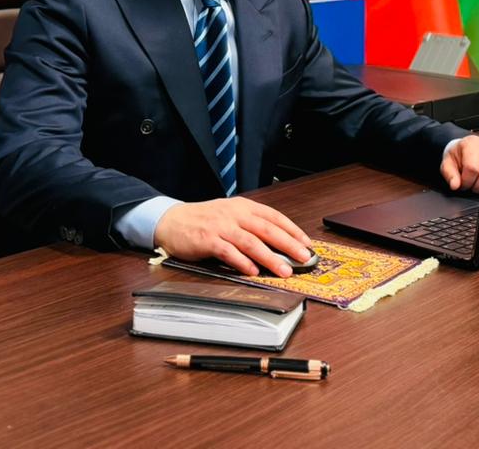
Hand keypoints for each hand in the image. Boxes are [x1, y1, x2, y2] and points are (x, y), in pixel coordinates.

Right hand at [153, 197, 311, 277]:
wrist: (172, 220)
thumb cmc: (204, 220)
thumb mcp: (231, 215)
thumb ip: (252, 227)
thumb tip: (279, 246)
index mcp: (244, 206)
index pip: (274, 217)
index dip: (292, 230)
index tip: (306, 244)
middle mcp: (234, 214)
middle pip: (267, 229)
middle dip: (288, 244)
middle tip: (303, 258)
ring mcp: (221, 226)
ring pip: (251, 242)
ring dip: (269, 257)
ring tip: (283, 270)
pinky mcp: (207, 239)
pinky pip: (228, 251)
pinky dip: (242, 262)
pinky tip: (252, 271)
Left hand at [440, 135, 478, 192]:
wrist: (465, 148)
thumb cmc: (457, 155)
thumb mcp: (447, 162)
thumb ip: (449, 174)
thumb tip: (455, 185)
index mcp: (471, 144)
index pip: (472, 168)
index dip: (466, 181)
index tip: (461, 183)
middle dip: (475, 184)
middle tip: (468, 182)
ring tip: (474, 180)